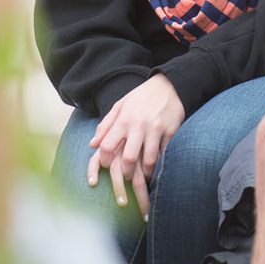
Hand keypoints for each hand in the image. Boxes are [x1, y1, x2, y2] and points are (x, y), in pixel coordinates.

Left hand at [87, 74, 184, 217]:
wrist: (170, 85)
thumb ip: (105, 125)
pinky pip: (164, 155)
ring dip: (144, 174)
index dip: (104, 161)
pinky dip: (159, 165)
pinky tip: (156, 169)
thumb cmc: (141, 97)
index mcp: (123, 120)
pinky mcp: (171, 132)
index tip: (107, 166)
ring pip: (149, 161)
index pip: (107, 146)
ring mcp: (156, 130)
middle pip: (128, 159)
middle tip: (125, 177)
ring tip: (142, 178)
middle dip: (125, 174)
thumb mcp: (120, 106)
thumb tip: (92, 145)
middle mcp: (139, 125)